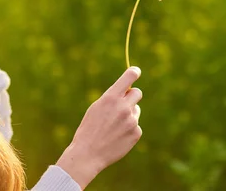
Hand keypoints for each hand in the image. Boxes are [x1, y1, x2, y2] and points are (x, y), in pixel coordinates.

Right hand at [56, 67, 142, 188]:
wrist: (88, 154)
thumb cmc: (89, 129)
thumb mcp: (96, 108)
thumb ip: (112, 98)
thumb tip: (127, 92)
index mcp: (111, 97)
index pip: (129, 77)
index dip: (134, 72)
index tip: (136, 71)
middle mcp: (123, 107)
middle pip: (137, 93)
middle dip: (131, 96)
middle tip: (124, 103)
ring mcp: (131, 120)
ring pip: (136, 110)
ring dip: (129, 114)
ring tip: (114, 126)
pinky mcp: (136, 133)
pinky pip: (136, 125)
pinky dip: (129, 129)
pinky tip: (117, 136)